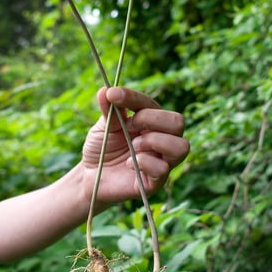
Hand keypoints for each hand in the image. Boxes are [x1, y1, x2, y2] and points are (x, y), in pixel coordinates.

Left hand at [81, 86, 188, 204]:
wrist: (90, 176)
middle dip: (151, 119)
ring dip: (154, 141)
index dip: (133, 98)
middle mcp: (162, 139)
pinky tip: (129, 163)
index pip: (152, 104)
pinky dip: (145, 162)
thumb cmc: (101, 148)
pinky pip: (163, 169)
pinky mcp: (156, 182)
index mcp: (151, 121)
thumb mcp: (103, 126)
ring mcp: (162, 161)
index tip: (113, 95)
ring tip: (133, 146)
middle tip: (129, 125)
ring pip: (181, 146)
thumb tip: (105, 89)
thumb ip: (108, 109)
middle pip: (178, 122)